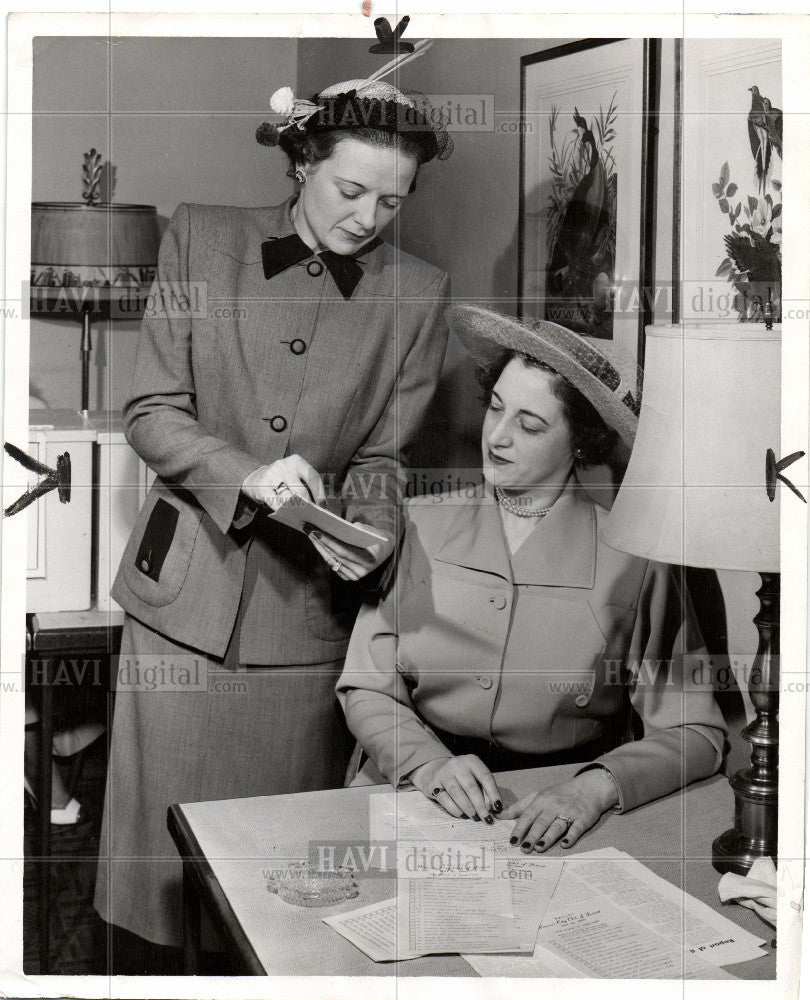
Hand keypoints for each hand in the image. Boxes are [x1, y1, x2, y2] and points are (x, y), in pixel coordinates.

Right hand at [242, 456, 324, 506]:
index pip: (313, 477)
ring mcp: (271, 476)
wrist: (256, 477)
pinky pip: (276, 504)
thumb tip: (321, 505)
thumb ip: (306, 485)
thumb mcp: (295, 475)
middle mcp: (284, 466)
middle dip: (308, 505)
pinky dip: (283, 511)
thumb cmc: (282, 479)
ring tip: (301, 515)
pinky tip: (287, 514)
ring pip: (288, 499)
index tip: (323, 506)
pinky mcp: (261, 487)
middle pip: (301, 491)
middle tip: (312, 514)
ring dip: (296, 509)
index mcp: (297, 461)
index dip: (320, 494)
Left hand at [307, 527, 394, 581]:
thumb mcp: (369, 530)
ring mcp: (354, 576)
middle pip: (334, 556)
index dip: (328, 541)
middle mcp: (361, 571)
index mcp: (368, 559)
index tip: (315, 530)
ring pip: (331, 561)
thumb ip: (353, 530)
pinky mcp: (349, 577)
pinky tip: (318, 543)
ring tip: (310, 534)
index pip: (343, 550)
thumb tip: (333, 527)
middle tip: (308, 529)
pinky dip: (324, 553)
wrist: (385, 550)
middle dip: (319, 541)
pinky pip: (333, 565)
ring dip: (319, 547)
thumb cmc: (376, 537)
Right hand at [408, 755, 501, 821]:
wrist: (436, 770)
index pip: (485, 776)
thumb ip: (484, 789)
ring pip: (457, 793)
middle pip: (471, 786)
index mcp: (472, 761)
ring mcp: (444, 773)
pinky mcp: (433, 784)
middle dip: (480, 805)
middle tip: (487, 818)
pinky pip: (445, 799)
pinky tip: (462, 815)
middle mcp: (457, 764)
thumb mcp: (474, 776)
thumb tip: (492, 808)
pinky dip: (455, 809)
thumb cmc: (462, 777)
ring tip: (475, 818)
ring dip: (468, 808)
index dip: (493, 793)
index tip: (498, 808)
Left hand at [500, 768, 619, 852]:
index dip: (520, 828)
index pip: (528, 815)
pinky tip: (565, 844)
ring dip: (548, 837)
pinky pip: (576, 828)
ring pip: (557, 826)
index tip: (512, 841)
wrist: (588, 788)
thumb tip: (498, 815)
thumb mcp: (538, 796)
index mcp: (541, 801)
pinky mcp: (583, 818)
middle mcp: (554, 806)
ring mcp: (569, 812)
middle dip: (532, 835)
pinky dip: (571, 836)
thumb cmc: (559, 794)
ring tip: (539, 847)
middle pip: (541, 822)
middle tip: (524, 849)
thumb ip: (519, 807)